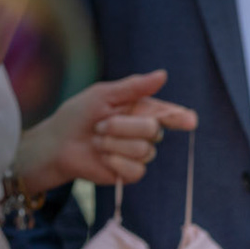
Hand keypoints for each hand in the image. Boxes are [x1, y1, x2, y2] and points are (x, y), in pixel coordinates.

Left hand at [15, 69, 195, 191]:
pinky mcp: (130, 173)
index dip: (181, 117)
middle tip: (100, 125)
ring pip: (143, 150)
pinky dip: (116, 162)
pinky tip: (103, 158)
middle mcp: (143, 132)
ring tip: (97, 141)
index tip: (190, 121)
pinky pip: (136, 169)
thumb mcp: (103, 95)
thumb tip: (163, 75)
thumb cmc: (78, 115)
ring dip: (114, 144)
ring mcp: (138, 153)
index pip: (168, 113)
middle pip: (153, 130)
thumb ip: (133, 87)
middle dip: (123, 126)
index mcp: (141, 110)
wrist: (58, 144)